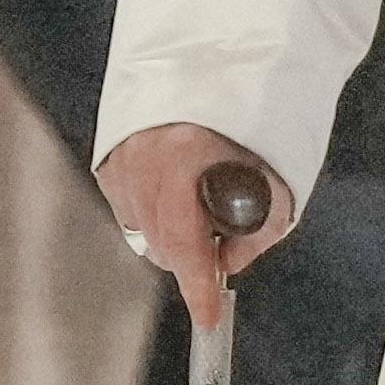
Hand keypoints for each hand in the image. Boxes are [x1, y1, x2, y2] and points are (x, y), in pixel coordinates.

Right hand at [94, 123, 288, 337]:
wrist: (215, 67)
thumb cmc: (253, 117)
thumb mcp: (276, 175)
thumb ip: (257, 231)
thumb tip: (227, 265)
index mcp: (183, 154)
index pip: (185, 241)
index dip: (199, 286)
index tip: (208, 317)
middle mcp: (143, 156)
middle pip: (162, 242)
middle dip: (192, 256)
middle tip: (221, 241)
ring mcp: (121, 156)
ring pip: (143, 229)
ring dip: (171, 234)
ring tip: (199, 204)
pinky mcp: (109, 158)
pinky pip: (128, 208)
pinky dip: (152, 213)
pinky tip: (175, 193)